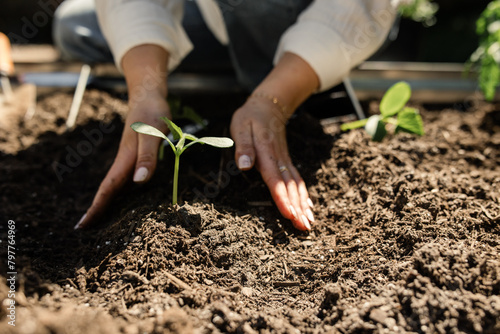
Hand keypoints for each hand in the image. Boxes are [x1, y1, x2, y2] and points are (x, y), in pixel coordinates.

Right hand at [75, 94, 169, 228]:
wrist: (149, 95)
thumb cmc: (153, 113)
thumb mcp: (153, 132)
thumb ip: (148, 156)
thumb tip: (138, 182)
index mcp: (126, 158)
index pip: (108, 187)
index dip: (97, 207)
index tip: (82, 225)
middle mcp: (125, 160)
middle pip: (108, 188)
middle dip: (98, 208)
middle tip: (84, 228)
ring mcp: (129, 157)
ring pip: (116, 184)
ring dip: (108, 201)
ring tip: (100, 218)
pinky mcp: (135, 153)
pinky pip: (125, 176)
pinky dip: (120, 189)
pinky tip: (124, 196)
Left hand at [230, 96, 314, 230]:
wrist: (268, 105)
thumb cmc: (250, 117)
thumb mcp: (240, 126)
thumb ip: (243, 147)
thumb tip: (244, 166)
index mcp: (266, 152)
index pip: (274, 179)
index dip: (282, 198)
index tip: (289, 214)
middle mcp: (279, 159)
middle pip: (290, 186)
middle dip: (297, 207)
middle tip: (303, 226)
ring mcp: (285, 160)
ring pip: (296, 185)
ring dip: (303, 204)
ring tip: (308, 223)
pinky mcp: (286, 161)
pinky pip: (297, 180)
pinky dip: (304, 195)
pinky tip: (308, 208)